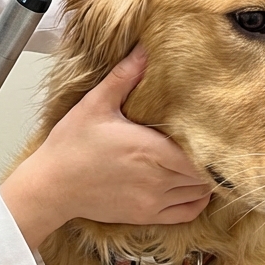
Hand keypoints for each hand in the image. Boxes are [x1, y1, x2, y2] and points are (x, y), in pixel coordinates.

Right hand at [0, 45, 211, 250]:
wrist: (51, 186)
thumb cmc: (71, 145)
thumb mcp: (95, 104)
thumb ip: (123, 77)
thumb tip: (144, 50)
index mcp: (151, 149)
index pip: (202, 152)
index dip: (212, 142)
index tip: (211, 129)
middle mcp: (158, 178)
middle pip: (205, 172)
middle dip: (209, 158)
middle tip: (208, 141)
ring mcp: (153, 201)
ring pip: (200, 193)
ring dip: (204, 178)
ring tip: (200, 161)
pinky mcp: (145, 215)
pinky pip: (187, 213)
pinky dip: (197, 201)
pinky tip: (193, 188)